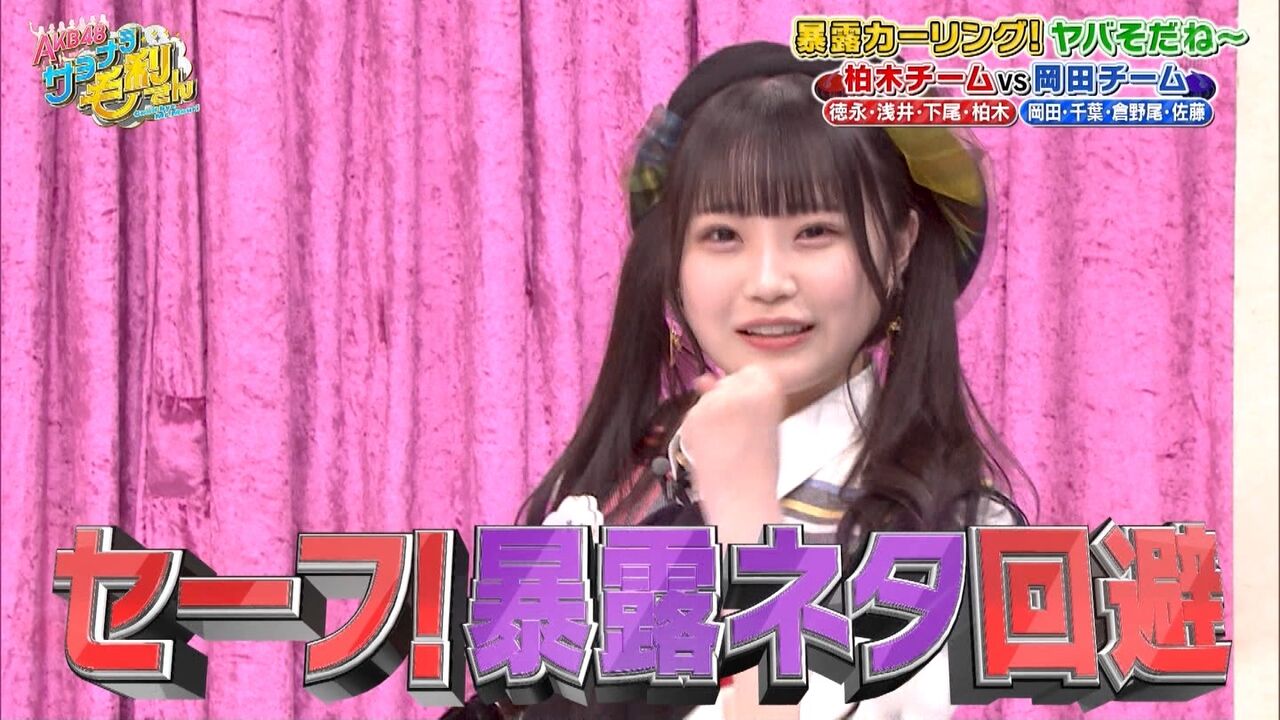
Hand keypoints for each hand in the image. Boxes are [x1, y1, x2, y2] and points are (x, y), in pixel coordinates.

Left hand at [678, 364, 786, 544]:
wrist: (741, 498)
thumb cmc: (760, 469)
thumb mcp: (767, 424)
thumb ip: (747, 397)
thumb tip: (708, 379)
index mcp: (765, 389)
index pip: (753, 372)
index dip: (752, 391)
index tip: (753, 409)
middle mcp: (736, 391)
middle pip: (728, 381)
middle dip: (730, 399)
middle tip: (740, 429)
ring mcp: (710, 404)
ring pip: (709, 396)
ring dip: (714, 413)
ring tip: (728, 441)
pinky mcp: (691, 418)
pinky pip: (694, 413)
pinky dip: (700, 426)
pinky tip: (714, 445)